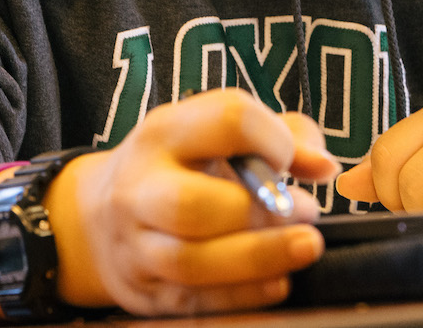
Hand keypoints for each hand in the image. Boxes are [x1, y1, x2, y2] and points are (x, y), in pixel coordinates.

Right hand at [48, 90, 340, 316]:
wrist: (97, 217)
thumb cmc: (179, 167)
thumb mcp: (214, 133)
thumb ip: (283, 134)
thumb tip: (324, 166)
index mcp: (163, 133)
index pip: (227, 120)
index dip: (274, 140)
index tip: (288, 158)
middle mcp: (141, 186)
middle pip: (193, 204)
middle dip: (261, 214)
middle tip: (306, 213)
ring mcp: (137, 243)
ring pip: (191, 261)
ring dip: (260, 257)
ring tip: (305, 246)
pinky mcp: (146, 291)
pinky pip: (195, 302)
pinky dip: (244, 295)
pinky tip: (278, 282)